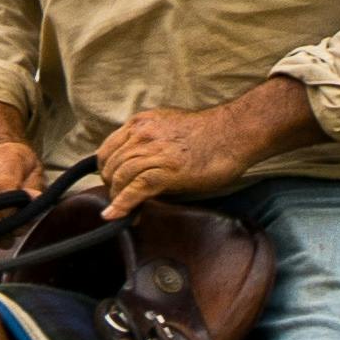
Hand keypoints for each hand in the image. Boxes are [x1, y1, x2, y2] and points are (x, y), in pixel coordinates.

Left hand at [96, 78, 313, 208]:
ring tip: (122, 210)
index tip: (110, 182)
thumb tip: (139, 162)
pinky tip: (116, 216)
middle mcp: (142, 134)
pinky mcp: (165, 170)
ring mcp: (153, 151)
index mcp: (141, 122)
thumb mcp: (169, 127)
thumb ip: (150, 140)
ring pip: (120, 177)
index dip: (105, 169)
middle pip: (110, 165)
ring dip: (117, 197)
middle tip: (118, 199)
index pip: (108, 148)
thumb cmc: (209, 133)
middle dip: (110, 185)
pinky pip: (134, 190)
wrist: (233, 133)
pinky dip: (122, 205)